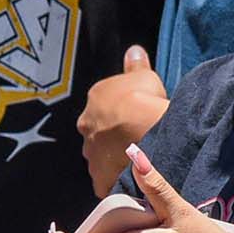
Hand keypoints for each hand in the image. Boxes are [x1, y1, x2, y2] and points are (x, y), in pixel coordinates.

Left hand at [79, 45, 169, 194]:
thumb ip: (136, 65)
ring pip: (99, 156)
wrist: (145, 129)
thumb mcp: (143, 75)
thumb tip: (133, 51)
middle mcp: (87, 126)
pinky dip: (115, 181)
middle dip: (111, 136)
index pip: (104, 106)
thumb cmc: (144, 100)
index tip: (133, 116)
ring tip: (133, 160)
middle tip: (133, 139)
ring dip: (112, 158)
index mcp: (95, 100)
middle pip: (98, 131)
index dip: (119, 111)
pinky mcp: (100, 176)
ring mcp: (92, 153)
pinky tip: (128, 180)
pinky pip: (105, 181)